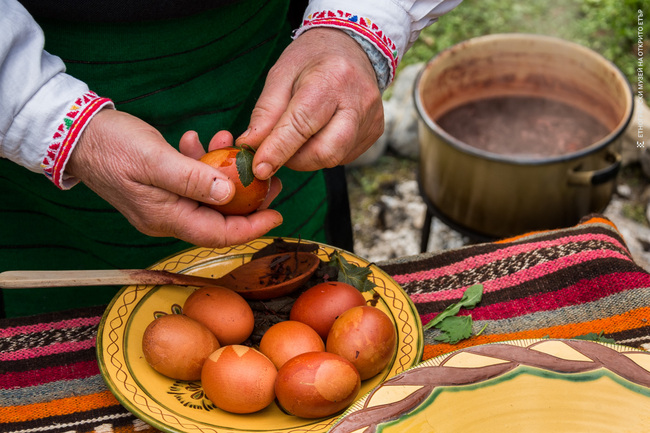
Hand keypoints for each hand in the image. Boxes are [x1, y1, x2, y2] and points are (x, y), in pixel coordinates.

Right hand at [66, 109, 281, 246]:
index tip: (278, 213)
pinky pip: (191, 180)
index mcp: (166, 218)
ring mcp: (164, 202)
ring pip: (207, 195)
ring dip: (223, 172)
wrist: (76, 134)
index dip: (251, 227)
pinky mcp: (161, 186)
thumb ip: (192, 179)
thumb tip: (228, 195)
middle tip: (268, 177)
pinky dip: (201, 162)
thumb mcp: (155, 160)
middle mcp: (167, 216)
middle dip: (246, 198)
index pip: (218, 234)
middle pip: (218, 217)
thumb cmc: (111, 146)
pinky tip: (198, 140)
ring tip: (232, 144)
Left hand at [237, 27, 383, 178]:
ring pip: (334, 158)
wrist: (352, 46)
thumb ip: (265, 112)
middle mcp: (358, 101)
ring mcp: (370, 118)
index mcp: (332, 78)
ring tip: (300, 135)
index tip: (259, 168)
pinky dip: (324, 151)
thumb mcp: (281, 74)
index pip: (302, 125)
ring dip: (308, 156)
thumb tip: (250, 146)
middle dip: (295, 160)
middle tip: (278, 149)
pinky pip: (344, 156)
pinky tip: (321, 131)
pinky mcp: (375, 131)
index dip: (278, 150)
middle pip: (325, 152)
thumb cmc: (312, 59)